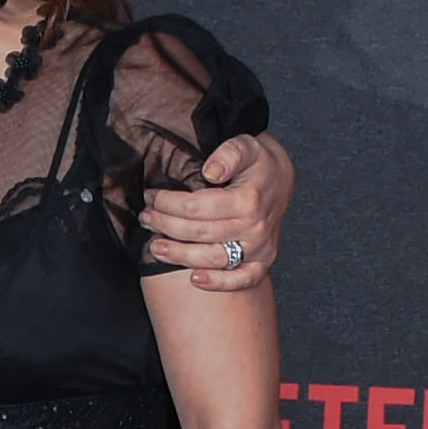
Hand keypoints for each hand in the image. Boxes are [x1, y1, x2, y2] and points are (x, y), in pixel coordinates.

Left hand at [139, 131, 292, 290]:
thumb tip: (210, 171)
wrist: (281, 178)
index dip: (168, 203)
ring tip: (155, 247)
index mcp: (248, 199)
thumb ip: (228, 154)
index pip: (197, 207)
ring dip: (180, 255)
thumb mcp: (245, 145)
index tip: (151, 196)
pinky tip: (194, 279)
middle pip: (200, 233)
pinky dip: (219, 283)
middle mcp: (255, 227)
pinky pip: (242, 280)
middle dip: (166, 226)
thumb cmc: (258, 162)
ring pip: (213, 259)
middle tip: (146, 218)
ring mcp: (259, 248)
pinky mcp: (263, 262)